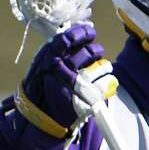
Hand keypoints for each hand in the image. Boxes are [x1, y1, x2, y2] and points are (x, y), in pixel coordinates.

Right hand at [14, 24, 105, 139]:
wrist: (39, 118)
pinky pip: (105, 84)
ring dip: (104, 66)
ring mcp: (73, 86)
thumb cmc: (41, 89)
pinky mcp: (85, 100)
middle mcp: (61, 71)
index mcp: (49, 59)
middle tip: (97, 51)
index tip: (90, 31)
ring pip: (100, 67)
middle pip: (88, 52)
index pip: (68, 38)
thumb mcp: (41, 67)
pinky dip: (109, 81)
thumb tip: (77, 32)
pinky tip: (107, 82)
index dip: (82, 32)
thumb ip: (56, 52)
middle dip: (96, 49)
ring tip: (103, 68)